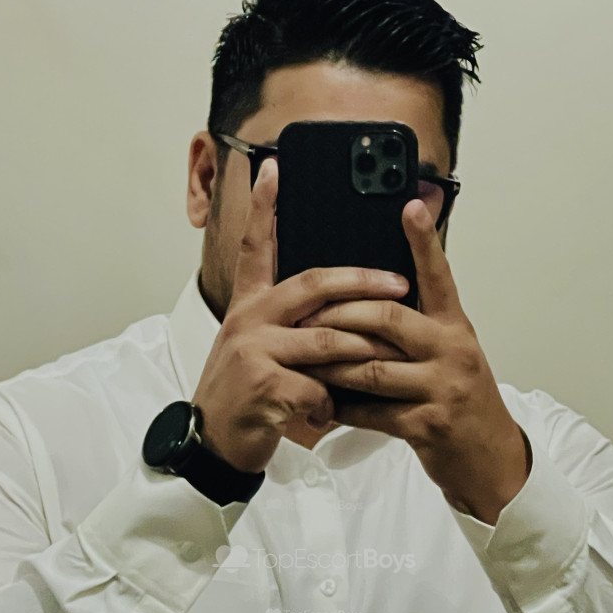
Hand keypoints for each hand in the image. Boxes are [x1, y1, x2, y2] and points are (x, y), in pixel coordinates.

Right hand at [192, 159, 409, 472]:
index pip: (255, 248)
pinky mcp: (263, 387)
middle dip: (363, 283)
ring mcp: (253, 352)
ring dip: (363, 352)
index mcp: (250, 307)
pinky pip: (316, 388)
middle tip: (398, 283)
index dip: (265, 208)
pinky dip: (331, 404)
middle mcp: (249, 321)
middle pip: (313, 285)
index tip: (274, 169)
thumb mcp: (258, 351)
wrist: (213, 444)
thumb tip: (337, 313)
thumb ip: (288, 327)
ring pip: (325, 341)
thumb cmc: (245, 398)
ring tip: (388, 358)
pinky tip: (330, 414)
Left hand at [294, 199, 529, 523]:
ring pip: (373, 368)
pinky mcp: (428, 425)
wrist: (490, 461)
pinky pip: (374, 412)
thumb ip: (418, 330)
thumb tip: (370, 303)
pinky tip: (323, 404)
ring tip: (302, 359)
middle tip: (303, 313)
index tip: (409, 205)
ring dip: (331, 365)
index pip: (438, 276)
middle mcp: (452, 351)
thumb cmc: (461, 404)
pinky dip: (344, 408)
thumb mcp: (449, 357)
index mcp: (455, 328)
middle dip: (340, 315)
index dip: (424, 241)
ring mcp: (442, 388)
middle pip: (388, 318)